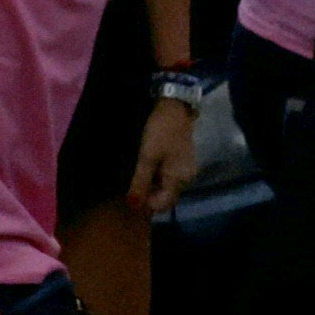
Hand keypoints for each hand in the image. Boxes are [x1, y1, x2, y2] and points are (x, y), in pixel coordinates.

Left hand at [129, 93, 197, 217]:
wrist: (175, 109)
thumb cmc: (160, 133)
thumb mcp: (146, 157)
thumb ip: (140, 182)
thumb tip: (134, 206)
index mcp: (179, 180)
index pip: (164, 205)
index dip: (146, 205)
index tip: (129, 197)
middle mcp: (186, 179)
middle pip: (165, 197)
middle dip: (147, 196)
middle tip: (129, 187)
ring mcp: (185, 170)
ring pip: (166, 187)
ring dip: (150, 186)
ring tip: (134, 178)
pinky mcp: (181, 162)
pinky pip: (168, 177)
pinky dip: (155, 177)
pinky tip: (144, 169)